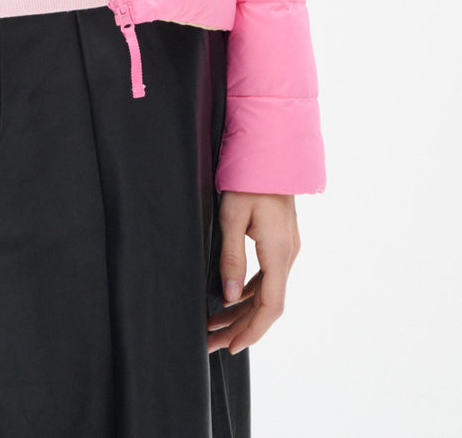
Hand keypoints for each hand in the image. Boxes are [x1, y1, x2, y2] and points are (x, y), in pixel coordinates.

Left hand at [206, 191, 300, 354]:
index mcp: (278, 251)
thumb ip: (231, 259)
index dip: (252, 330)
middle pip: (267, 304)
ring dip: (242, 310)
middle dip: (241, 327)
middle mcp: (287, 254)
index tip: (233, 347)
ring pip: (266, 291)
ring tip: (215, 325)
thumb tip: (228, 297)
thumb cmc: (248, 179)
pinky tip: (229, 298)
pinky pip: (266, 276)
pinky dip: (248, 292)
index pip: (270, 305)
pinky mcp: (280, 241)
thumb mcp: (232, 217)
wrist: (269, 152)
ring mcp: (286, 248)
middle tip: (212, 342)